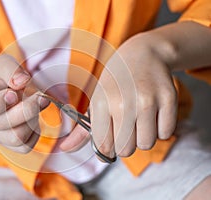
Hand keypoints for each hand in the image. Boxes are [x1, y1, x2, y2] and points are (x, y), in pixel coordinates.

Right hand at [0, 54, 48, 152]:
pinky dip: (35, 131)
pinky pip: (27, 145)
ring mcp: (0, 137)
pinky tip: (34, 116)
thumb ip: (11, 71)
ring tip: (35, 104)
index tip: (13, 93)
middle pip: (6, 127)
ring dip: (32, 119)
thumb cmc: (1, 77)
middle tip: (40, 96)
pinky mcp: (14, 144)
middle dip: (27, 110)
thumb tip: (22, 82)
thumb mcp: (3, 65)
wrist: (3, 88)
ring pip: (18, 138)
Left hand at [61, 33, 177, 158]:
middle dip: (126, 144)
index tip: (111, 140)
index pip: (104, 146)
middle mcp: (123, 102)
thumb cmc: (115, 82)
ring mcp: (147, 100)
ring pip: (146, 144)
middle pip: (126, 150)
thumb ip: (81, 129)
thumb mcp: (96, 101)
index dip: (108, 148)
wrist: (143, 54)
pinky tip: (153, 114)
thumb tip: (65, 148)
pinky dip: (160, 129)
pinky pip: (166, 133)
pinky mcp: (168, 98)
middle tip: (126, 127)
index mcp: (101, 103)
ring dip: (143, 137)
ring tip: (140, 120)